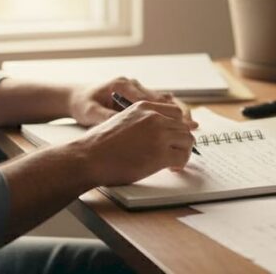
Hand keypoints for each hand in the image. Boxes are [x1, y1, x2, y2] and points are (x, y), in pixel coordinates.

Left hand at [68, 76, 196, 128]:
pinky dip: (168, 114)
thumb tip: (126, 124)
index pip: (150, 98)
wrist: (76, 97)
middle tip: (193, 126)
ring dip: (176, 113)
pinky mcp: (137, 97)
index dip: (167, 112)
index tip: (180, 123)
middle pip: (162, 97)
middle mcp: (133, 84)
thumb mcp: (91, 113)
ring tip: (191, 127)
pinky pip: (157, 104)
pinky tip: (178, 126)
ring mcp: (136, 89)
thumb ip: (108, 117)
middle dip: (178, 112)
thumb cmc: (83, 104)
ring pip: (163, 100)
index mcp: (123, 85)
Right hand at [74, 100, 197, 184]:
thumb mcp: (121, 120)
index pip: (175, 112)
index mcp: (144, 106)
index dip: (178, 126)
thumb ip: (140, 121)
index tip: (176, 137)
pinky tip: (171, 168)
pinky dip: (181, 165)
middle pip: (184, 127)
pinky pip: (182, 158)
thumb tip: (153, 132)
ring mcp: (159, 134)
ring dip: (183, 152)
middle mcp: (154, 117)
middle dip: (181, 141)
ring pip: (188, 141)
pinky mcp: (160, 154)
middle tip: (176, 152)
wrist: (88, 157)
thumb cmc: (99, 144)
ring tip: (174, 162)